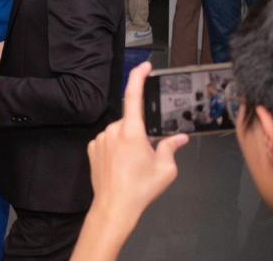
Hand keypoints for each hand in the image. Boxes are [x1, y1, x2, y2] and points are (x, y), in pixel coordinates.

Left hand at [86, 62, 188, 238]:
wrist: (114, 206)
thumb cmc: (141, 188)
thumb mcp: (166, 169)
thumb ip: (171, 148)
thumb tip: (180, 138)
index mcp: (132, 131)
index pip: (134, 95)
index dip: (139, 77)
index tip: (145, 66)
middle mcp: (113, 130)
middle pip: (130, 122)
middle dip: (141, 133)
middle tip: (147, 156)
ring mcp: (100, 139)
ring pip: (119, 133)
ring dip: (128, 142)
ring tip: (133, 166)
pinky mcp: (92, 148)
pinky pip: (107, 142)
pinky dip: (116, 149)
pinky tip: (120, 167)